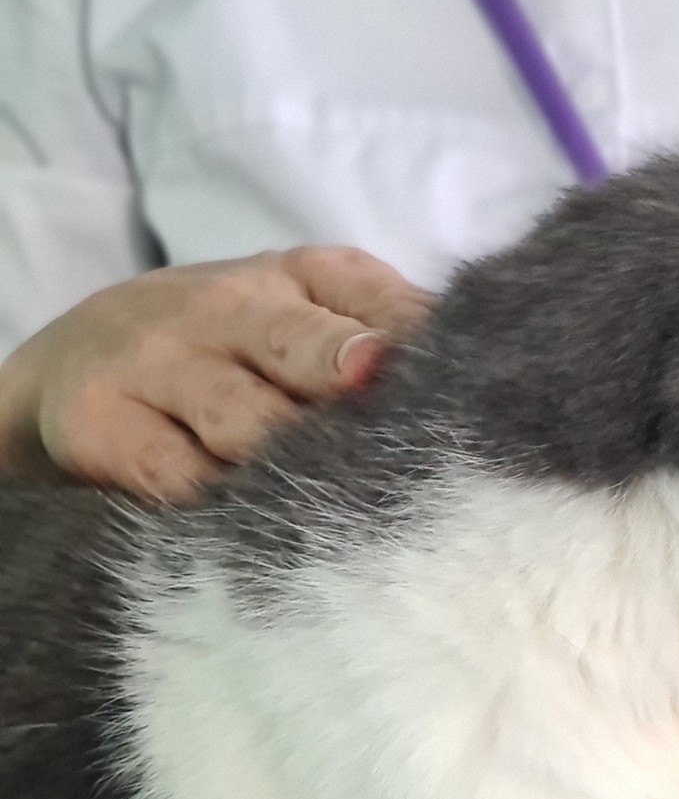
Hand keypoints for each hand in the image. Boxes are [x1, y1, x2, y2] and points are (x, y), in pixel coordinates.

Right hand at [0, 247, 432, 500]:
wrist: (69, 362)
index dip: (424, 353)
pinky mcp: (102, 425)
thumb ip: (389, 338)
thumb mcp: (306, 317)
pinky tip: (259, 524)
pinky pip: (180, 478)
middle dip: (353, 382)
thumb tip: (490, 377)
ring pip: (247, 422)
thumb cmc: (232, 350)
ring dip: (298, 466)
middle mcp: (228, 304)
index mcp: (301, 275)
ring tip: (346, 503)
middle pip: (305, 347)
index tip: (471, 393)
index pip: (378, 303)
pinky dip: (225, 505)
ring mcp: (158, 362)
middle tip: (399, 424)